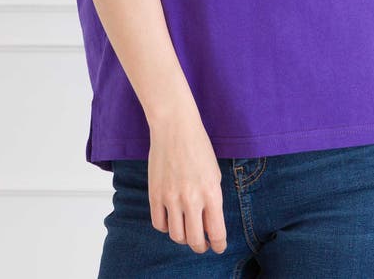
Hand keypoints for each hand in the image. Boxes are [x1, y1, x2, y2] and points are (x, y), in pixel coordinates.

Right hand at [147, 112, 227, 254]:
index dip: (218, 245)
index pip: (216, 232)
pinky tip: (172, 219)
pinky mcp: (154, 194)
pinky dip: (166, 227)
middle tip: (203, 244)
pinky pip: (159, 224)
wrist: (175, 127)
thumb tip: (208, 224)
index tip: (218, 247)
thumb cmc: (198, 147)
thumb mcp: (214, 174)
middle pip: (195, 241)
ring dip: (183, 237)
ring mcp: (171, 198)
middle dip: (201, 247)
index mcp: (211, 192)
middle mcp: (191, 199)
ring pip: (176, 236)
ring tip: (187, 230)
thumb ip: (212, 200)